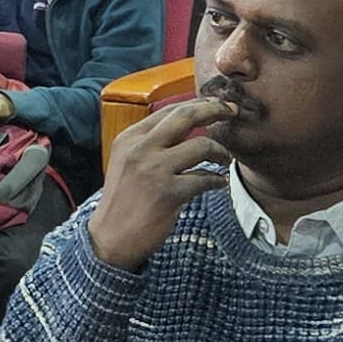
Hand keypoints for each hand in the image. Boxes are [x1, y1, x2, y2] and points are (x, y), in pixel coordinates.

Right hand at [86, 96, 232, 271]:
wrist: (110, 238)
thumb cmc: (124, 200)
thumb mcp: (127, 162)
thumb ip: (150, 143)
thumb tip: (186, 123)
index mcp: (129, 138)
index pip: (168, 110)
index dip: (197, 103)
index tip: (216, 104)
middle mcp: (140, 149)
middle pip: (185, 116)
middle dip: (214, 109)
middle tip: (232, 112)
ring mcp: (154, 171)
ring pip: (202, 145)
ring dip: (221, 152)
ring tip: (225, 160)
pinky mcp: (168, 194)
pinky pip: (205, 179)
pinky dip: (217, 180)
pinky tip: (218, 183)